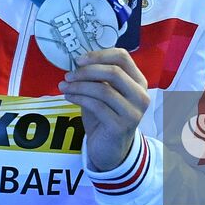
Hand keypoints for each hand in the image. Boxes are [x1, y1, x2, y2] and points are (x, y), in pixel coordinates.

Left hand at [59, 48, 149, 171]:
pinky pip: (96, 106)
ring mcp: (133, 112)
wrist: (110, 149)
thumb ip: (97, 77)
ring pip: (103, 89)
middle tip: (68, 75)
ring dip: (79, 86)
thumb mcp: (104, 92)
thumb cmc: (105, 116)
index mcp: (138, 81)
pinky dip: (79, 98)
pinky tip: (69, 96)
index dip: (99, 55)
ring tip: (64, 86)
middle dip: (86, 71)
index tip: (78, 60)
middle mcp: (141, 95)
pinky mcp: (121, 126)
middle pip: (114, 71)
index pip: (122, 57)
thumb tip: (78, 62)